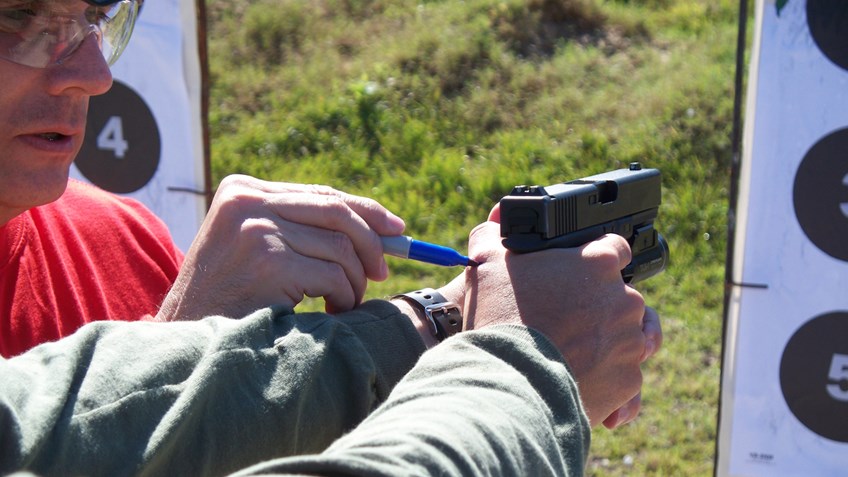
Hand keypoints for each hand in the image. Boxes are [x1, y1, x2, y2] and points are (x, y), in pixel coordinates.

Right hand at [157, 175, 404, 320]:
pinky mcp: (268, 261)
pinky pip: (333, 276)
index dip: (364, 210)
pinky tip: (331, 312)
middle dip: (371, 242)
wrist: (183, 338)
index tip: (395, 228)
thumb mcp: (254, 249)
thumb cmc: (226, 299)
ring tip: (343, 302)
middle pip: (336, 211)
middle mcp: (248, 200)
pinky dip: (343, 298)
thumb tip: (379, 228)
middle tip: (381, 272)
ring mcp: (257, 229)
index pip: (320, 193)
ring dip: (354, 281)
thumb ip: (300, 229)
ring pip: (340, 247)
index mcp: (243, 190)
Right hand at [441, 213, 656, 426]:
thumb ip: (495, 235)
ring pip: (623, 337)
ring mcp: (630, 341)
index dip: (593, 261)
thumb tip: (495, 221)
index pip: (614, 249)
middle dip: (596, 306)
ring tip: (566, 352)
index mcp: (599, 262)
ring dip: (602, 342)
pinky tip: (575, 377)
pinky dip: (604, 377)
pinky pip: (622, 375)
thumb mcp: (486, 263)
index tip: (577, 275)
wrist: (508, 382)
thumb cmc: (499, 316)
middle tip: (562, 318)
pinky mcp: (628, 380)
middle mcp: (625, 299)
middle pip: (619, 296)